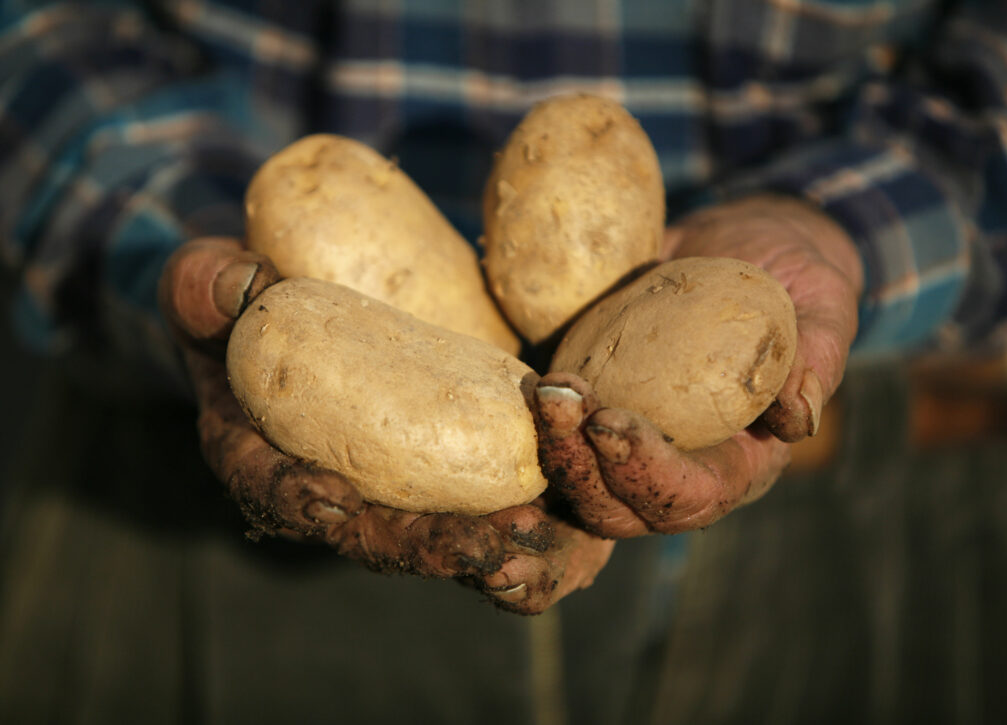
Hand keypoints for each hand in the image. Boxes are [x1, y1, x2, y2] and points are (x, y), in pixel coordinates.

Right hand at [159, 237, 611, 612]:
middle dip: (430, 548)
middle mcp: (338, 494)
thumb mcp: (213, 286)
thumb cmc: (252, 303)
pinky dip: (536, 513)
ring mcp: (402, 489)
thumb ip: (206, 284)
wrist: (303, 311)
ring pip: (449, 542)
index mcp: (268, 462)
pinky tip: (584, 509)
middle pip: (381, 540)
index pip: (278, 495)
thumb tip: (232, 281)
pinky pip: (498, 506)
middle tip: (485, 546)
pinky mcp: (457, 470)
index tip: (332, 499)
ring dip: (501, 551)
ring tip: (548, 539)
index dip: (302, 503)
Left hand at [535, 195, 862, 536]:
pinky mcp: (588, 395)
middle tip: (554, 400)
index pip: (686, 497)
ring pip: (568, 475)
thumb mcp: (822, 310)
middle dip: (576, 466)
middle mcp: (669, 463)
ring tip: (537, 387)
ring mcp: (621, 433)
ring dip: (543, 445)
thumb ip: (816, 361)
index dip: (644, 474)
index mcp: (732, 464)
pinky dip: (518, 415)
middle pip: (611, 505)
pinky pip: (546, 424)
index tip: (611, 422)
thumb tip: (800, 422)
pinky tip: (500, 379)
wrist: (743, 246)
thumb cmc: (795, 283)